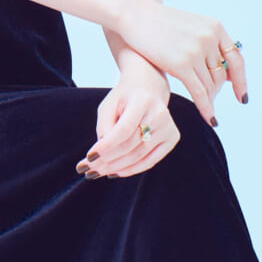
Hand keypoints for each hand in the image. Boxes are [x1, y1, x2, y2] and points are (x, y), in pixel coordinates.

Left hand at [75, 58, 178, 179]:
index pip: (124, 130)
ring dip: (115, 168)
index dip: (106, 146)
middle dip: (107, 160)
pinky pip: (150, 161)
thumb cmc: (125, 98)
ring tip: (97, 172)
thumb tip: (100, 153)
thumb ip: (103, 126)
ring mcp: (169, 127)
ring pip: (138, 156)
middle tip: (89, 168)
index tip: (89, 157)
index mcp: (143, 100)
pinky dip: (131, 170)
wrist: (149, 89)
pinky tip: (114, 172)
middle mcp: (160, 114)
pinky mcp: (172, 138)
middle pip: (130, 145)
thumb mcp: (109, 104)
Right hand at [115, 0, 247, 124]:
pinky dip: (206, 108)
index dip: (240, 80)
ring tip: (205, 106)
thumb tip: (226, 72)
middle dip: (217, 90)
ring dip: (210, 99)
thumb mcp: (191, 27)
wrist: (134, 15)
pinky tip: (210, 118)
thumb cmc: (159, 24)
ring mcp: (196, 51)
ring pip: (212, 85)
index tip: (242, 96)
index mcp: (215, 27)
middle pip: (222, 75)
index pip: (236, 59)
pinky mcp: (181, 65)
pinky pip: (200, 93)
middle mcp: (210, 38)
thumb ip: (209, 44)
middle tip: (210, 99)